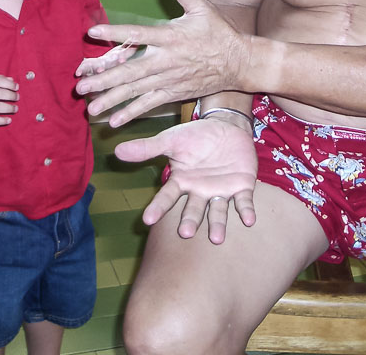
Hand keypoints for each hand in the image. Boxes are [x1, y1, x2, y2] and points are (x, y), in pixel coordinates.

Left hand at [76, 0, 247, 125]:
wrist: (240, 64)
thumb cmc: (220, 34)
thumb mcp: (202, 9)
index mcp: (170, 37)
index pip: (137, 34)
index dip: (114, 33)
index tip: (91, 32)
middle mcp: (166, 61)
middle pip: (129, 71)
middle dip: (104, 78)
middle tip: (80, 84)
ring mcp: (168, 80)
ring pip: (135, 91)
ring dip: (111, 99)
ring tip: (89, 106)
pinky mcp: (173, 93)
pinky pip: (148, 104)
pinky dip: (131, 113)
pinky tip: (113, 121)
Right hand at [115, 118, 257, 243]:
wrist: (226, 126)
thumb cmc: (196, 136)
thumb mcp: (171, 140)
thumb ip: (147, 148)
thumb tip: (117, 150)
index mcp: (182, 181)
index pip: (167, 197)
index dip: (158, 208)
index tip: (147, 220)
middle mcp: (200, 192)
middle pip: (193, 209)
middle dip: (190, 221)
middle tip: (185, 233)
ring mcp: (221, 191)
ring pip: (217, 211)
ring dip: (217, 225)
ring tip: (216, 238)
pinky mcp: (241, 187)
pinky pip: (243, 201)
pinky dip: (245, 211)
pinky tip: (248, 220)